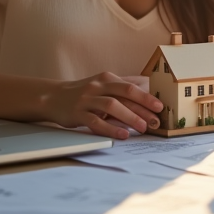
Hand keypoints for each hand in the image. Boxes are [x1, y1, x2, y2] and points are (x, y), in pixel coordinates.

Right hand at [42, 71, 163, 139]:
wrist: (53, 97)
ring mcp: (87, 99)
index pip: (131, 87)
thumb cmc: (83, 94)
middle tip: (156, 119)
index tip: (160, 107)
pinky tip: (122, 134)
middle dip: (142, 106)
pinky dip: (111, 128)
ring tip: (143, 128)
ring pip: (112, 106)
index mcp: (107, 78)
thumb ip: (120, 90)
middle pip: (124, 94)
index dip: (147, 97)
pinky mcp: (77, 113)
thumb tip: (147, 97)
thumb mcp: (101, 86)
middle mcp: (97, 86)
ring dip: (129, 117)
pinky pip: (96, 121)